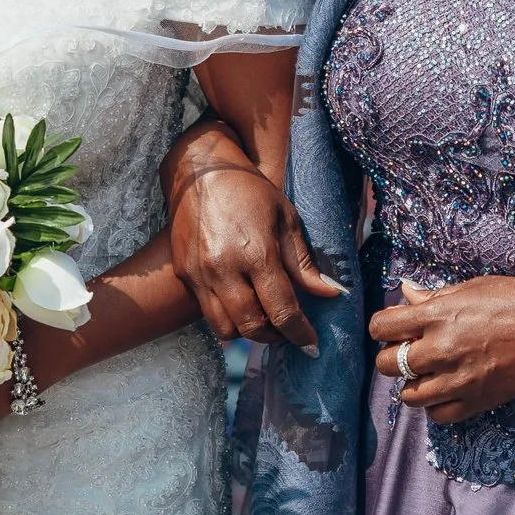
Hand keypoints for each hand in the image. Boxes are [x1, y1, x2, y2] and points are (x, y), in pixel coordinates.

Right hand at [162, 123, 339, 347]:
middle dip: (275, 338)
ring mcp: (200, 274)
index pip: (282, 311)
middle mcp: (225, 269)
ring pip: (225, 328)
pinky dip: (227, 318)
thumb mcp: (286, 219)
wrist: (199, 171)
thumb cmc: (250, 190)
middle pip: (252, 327)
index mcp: (257, 254)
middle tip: (289, 333)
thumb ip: (304, 263)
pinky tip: (242, 305)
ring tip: (265, 322)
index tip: (311, 343)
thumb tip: (330, 293)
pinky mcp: (184, 274)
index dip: (301, 334)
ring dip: (248, 333)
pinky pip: (207, 312)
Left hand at [369, 277, 514, 422]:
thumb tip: (406, 292)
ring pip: (408, 395)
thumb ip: (434, 296)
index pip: (381, 326)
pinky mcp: (478, 401)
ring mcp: (459, 379)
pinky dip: (435, 405)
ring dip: (412, 384)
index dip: (383, 326)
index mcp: (439, 315)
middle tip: (409, 350)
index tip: (394, 326)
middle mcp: (443, 349)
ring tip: (427, 373)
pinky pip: (438, 415)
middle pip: (387, 364)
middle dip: (391, 356)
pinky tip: (445, 390)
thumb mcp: (474, 287)